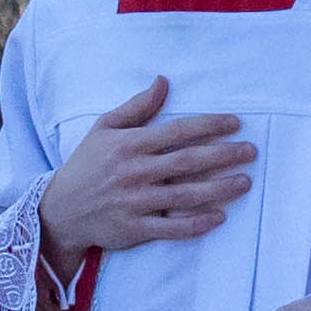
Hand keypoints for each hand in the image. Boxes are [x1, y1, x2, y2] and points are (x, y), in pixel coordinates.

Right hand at [36, 80, 258, 263]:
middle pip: (187, 162)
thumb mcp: (104, 129)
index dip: (208, 126)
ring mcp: (134, 202)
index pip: (177, 131)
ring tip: (244, 181)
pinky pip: (170, 228)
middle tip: (250, 151)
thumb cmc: (86, 165)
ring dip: (218, 189)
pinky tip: (220, 217)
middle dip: (223, 155)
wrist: (59, 210)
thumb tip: (163, 82)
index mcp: (128, 145)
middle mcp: (133, 172)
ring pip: (184, 196)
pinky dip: (196, 224)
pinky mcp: (134, 228)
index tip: (235, 123)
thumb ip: (136, 107)